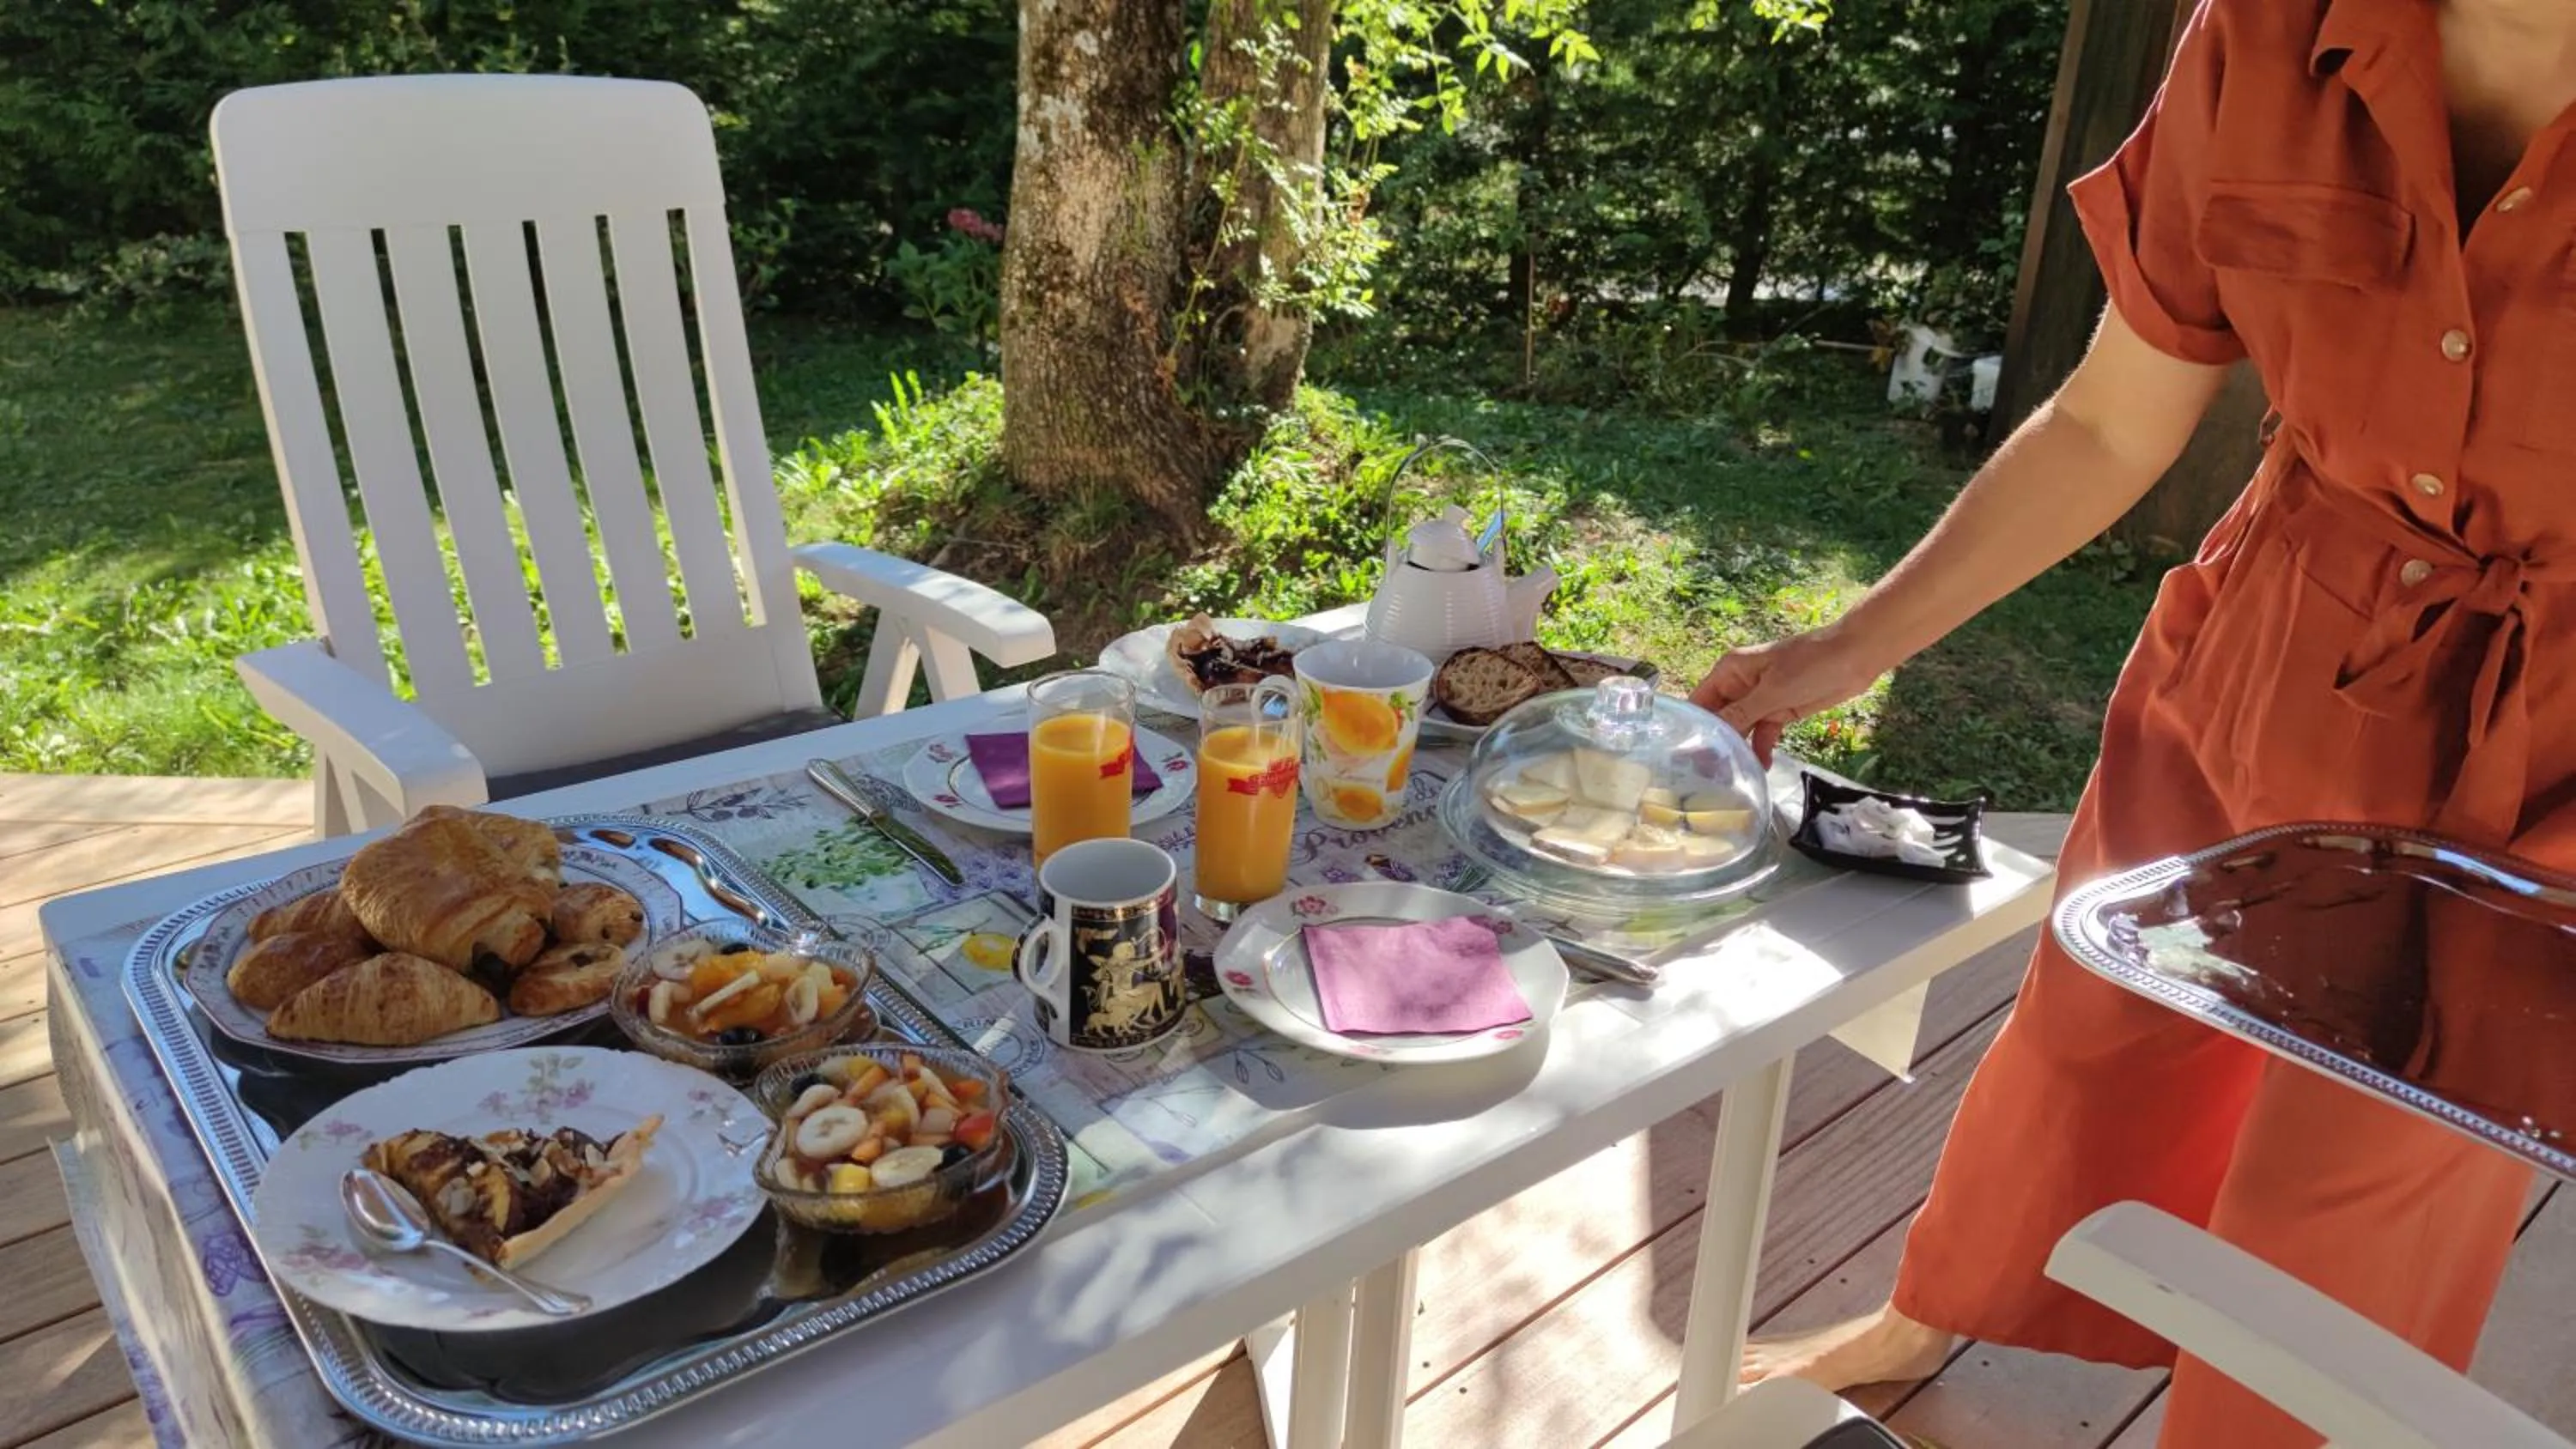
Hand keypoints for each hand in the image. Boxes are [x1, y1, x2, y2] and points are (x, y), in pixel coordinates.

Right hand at [1691, 627, 1883, 763]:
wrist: (1856, 657)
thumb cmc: (1811, 664)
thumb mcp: (1773, 691)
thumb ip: (1741, 713)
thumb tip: (1712, 734)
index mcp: (1730, 671)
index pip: (1700, 701)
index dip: (1693, 726)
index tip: (1688, 755)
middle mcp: (1739, 685)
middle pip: (1718, 718)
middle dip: (1714, 742)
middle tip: (1708, 775)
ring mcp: (1760, 699)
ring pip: (1740, 729)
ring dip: (1738, 749)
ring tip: (1732, 776)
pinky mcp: (1779, 711)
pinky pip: (1763, 733)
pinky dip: (1761, 748)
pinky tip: (1761, 766)